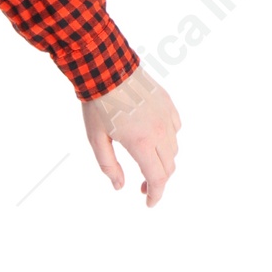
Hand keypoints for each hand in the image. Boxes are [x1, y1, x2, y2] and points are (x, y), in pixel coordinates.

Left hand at [82, 66, 180, 207]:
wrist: (107, 68)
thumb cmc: (97, 104)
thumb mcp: (96, 139)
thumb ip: (109, 165)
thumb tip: (119, 186)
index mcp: (141, 143)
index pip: (157, 178)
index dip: (156, 195)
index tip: (149, 203)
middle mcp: (160, 132)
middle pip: (169, 167)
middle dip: (158, 182)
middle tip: (143, 186)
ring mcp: (166, 117)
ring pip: (174, 149)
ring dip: (163, 161)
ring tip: (147, 162)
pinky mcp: (168, 104)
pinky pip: (176, 128)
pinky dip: (169, 140)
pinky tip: (155, 139)